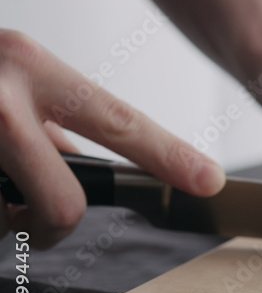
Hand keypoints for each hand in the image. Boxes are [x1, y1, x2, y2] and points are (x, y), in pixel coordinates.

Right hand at [0, 30, 225, 247]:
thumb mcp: (8, 80)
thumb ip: (54, 118)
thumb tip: (89, 165)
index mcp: (32, 66)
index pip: (119, 121)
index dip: (169, 157)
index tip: (209, 180)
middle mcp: (3, 97)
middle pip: (65, 204)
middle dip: (53, 226)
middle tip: (39, 221)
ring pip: (11, 221)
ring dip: (2, 216)